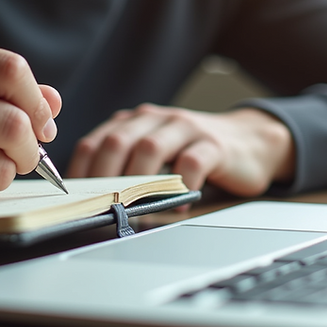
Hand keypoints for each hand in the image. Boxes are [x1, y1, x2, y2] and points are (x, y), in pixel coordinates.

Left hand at [67, 104, 294, 194]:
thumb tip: (92, 202)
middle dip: (103, 177)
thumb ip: (127, 165)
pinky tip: (178, 204)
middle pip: (118, 141)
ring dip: (137, 181)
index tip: (74, 200)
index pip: (95, 142)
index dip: (80, 172)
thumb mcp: (156, 152)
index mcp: (135, 121)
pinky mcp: (214, 145)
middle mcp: (157, 119)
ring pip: (150, 147)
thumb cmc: (195, 152)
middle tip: (100, 206)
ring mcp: (186, 128)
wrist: (252, 142)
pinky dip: (180, 186)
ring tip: (133, 207)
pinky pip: (191, 163)